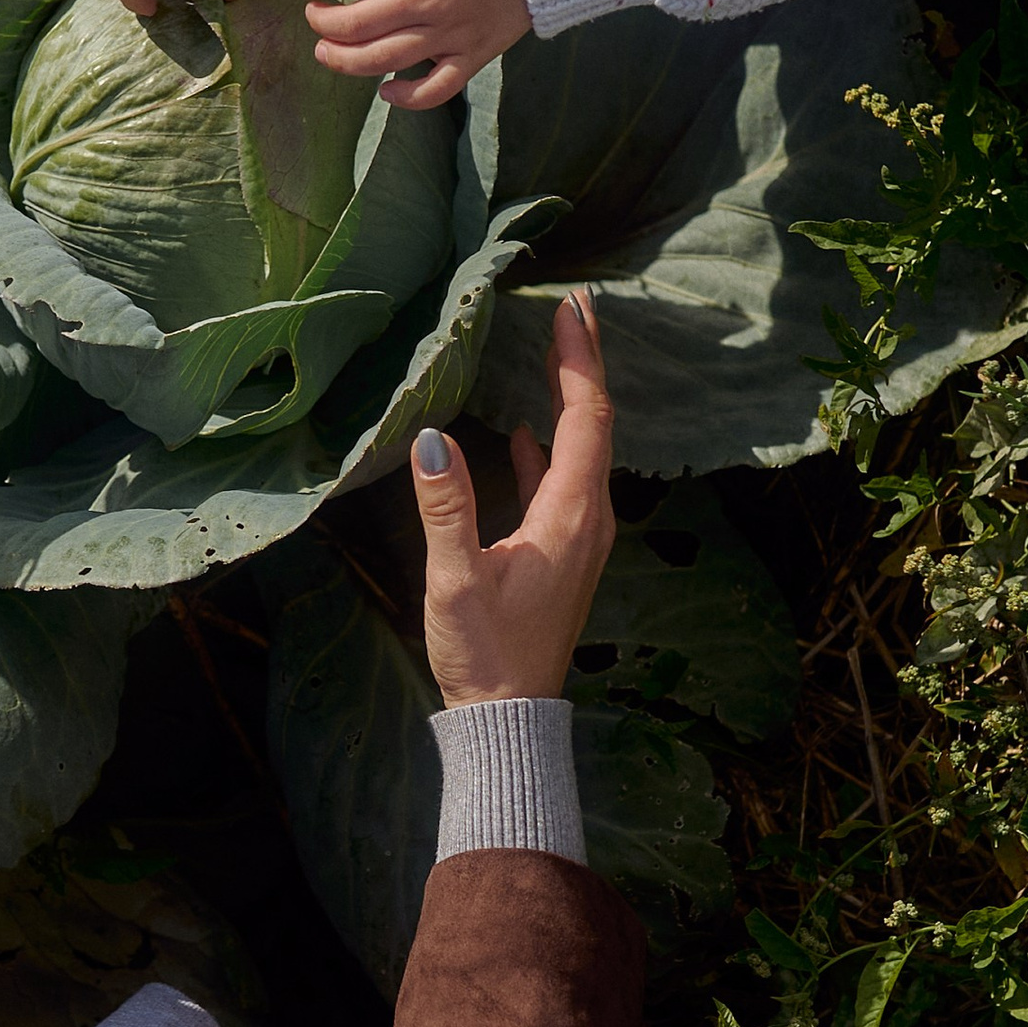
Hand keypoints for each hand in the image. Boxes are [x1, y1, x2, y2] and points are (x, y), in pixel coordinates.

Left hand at [293, 0, 530, 109]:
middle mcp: (426, 0)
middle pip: (357, 23)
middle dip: (323, 22)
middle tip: (314, 17)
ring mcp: (449, 33)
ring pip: (384, 59)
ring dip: (346, 61)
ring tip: (327, 52)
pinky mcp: (471, 56)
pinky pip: (435, 89)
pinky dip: (407, 98)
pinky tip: (386, 92)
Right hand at [411, 290, 615, 704]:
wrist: (510, 717)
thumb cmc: (485, 654)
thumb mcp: (456, 580)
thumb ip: (446, 507)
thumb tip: (432, 438)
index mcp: (572, 516)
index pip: (586, 417)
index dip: (579, 360)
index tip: (573, 309)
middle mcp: (590, 519)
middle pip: (595, 424)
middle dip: (582, 364)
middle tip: (571, 311)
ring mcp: (581, 536)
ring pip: (584, 450)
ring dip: (571, 400)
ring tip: (554, 354)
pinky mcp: (564, 552)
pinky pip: (566, 480)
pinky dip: (554, 444)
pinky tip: (530, 432)